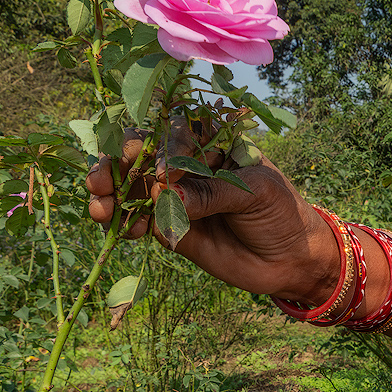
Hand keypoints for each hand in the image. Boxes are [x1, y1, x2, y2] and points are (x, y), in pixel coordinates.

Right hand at [83, 114, 337, 300]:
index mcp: (211, 140)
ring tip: (100, 208)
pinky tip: (122, 230)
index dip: (154, 145)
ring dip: (110, 194)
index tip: (150, 165)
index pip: (173, 131)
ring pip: (131, 187)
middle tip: (102, 180)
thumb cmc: (282, 213)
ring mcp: (173, 194)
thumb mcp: (255, 194)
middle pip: (141, 154)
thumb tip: (163, 194)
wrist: (291, 260)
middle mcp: (186, 163)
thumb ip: (211, 193)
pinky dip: (123, 223)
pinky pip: (136, 219)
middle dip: (116, 165)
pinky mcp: (168, 225)